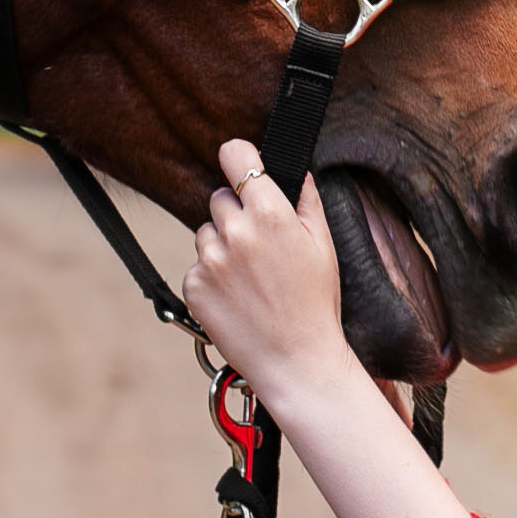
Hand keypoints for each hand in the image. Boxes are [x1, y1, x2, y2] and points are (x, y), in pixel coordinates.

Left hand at [182, 139, 357, 405]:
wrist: (296, 362)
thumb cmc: (316, 304)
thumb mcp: (323, 246)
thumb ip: (306, 201)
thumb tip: (296, 171)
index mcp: (269, 213)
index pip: (235, 155)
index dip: (239, 158)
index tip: (241, 166)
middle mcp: (234, 231)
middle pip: (219, 198)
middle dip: (236, 214)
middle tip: (260, 246)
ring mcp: (209, 259)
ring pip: (205, 233)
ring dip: (221, 245)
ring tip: (251, 278)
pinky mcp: (193, 286)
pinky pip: (196, 266)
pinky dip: (211, 277)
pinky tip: (237, 297)